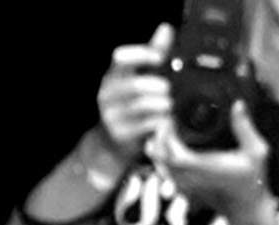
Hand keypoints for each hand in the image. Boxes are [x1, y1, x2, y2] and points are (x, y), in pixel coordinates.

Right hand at [94, 28, 174, 162]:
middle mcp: (108, 93)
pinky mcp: (120, 134)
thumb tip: (166, 28)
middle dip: (158, 86)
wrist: (111, 141)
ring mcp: (112, 115)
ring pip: (143, 106)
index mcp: (113, 75)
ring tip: (170, 106)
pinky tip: (166, 122)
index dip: (140, 55)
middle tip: (169, 90)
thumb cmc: (129, 104)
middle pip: (136, 85)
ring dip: (163, 106)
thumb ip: (152, 54)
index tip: (159, 58)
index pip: (121, 58)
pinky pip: (146, 126)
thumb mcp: (137, 77)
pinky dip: (161, 123)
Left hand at [158, 99, 273, 217]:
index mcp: (204, 168)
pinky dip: (160, 154)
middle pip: (158, 154)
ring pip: (157, 162)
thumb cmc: (253, 182)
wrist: (247, 211)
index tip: (172, 116)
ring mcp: (183, 185)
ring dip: (158, 143)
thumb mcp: (256, 152)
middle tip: (168, 117)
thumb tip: (238, 104)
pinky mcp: (181, 189)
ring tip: (168, 127)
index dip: (166, 132)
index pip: (172, 151)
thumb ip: (245, 128)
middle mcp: (189, 178)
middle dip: (159, 132)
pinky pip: (161, 169)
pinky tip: (170, 143)